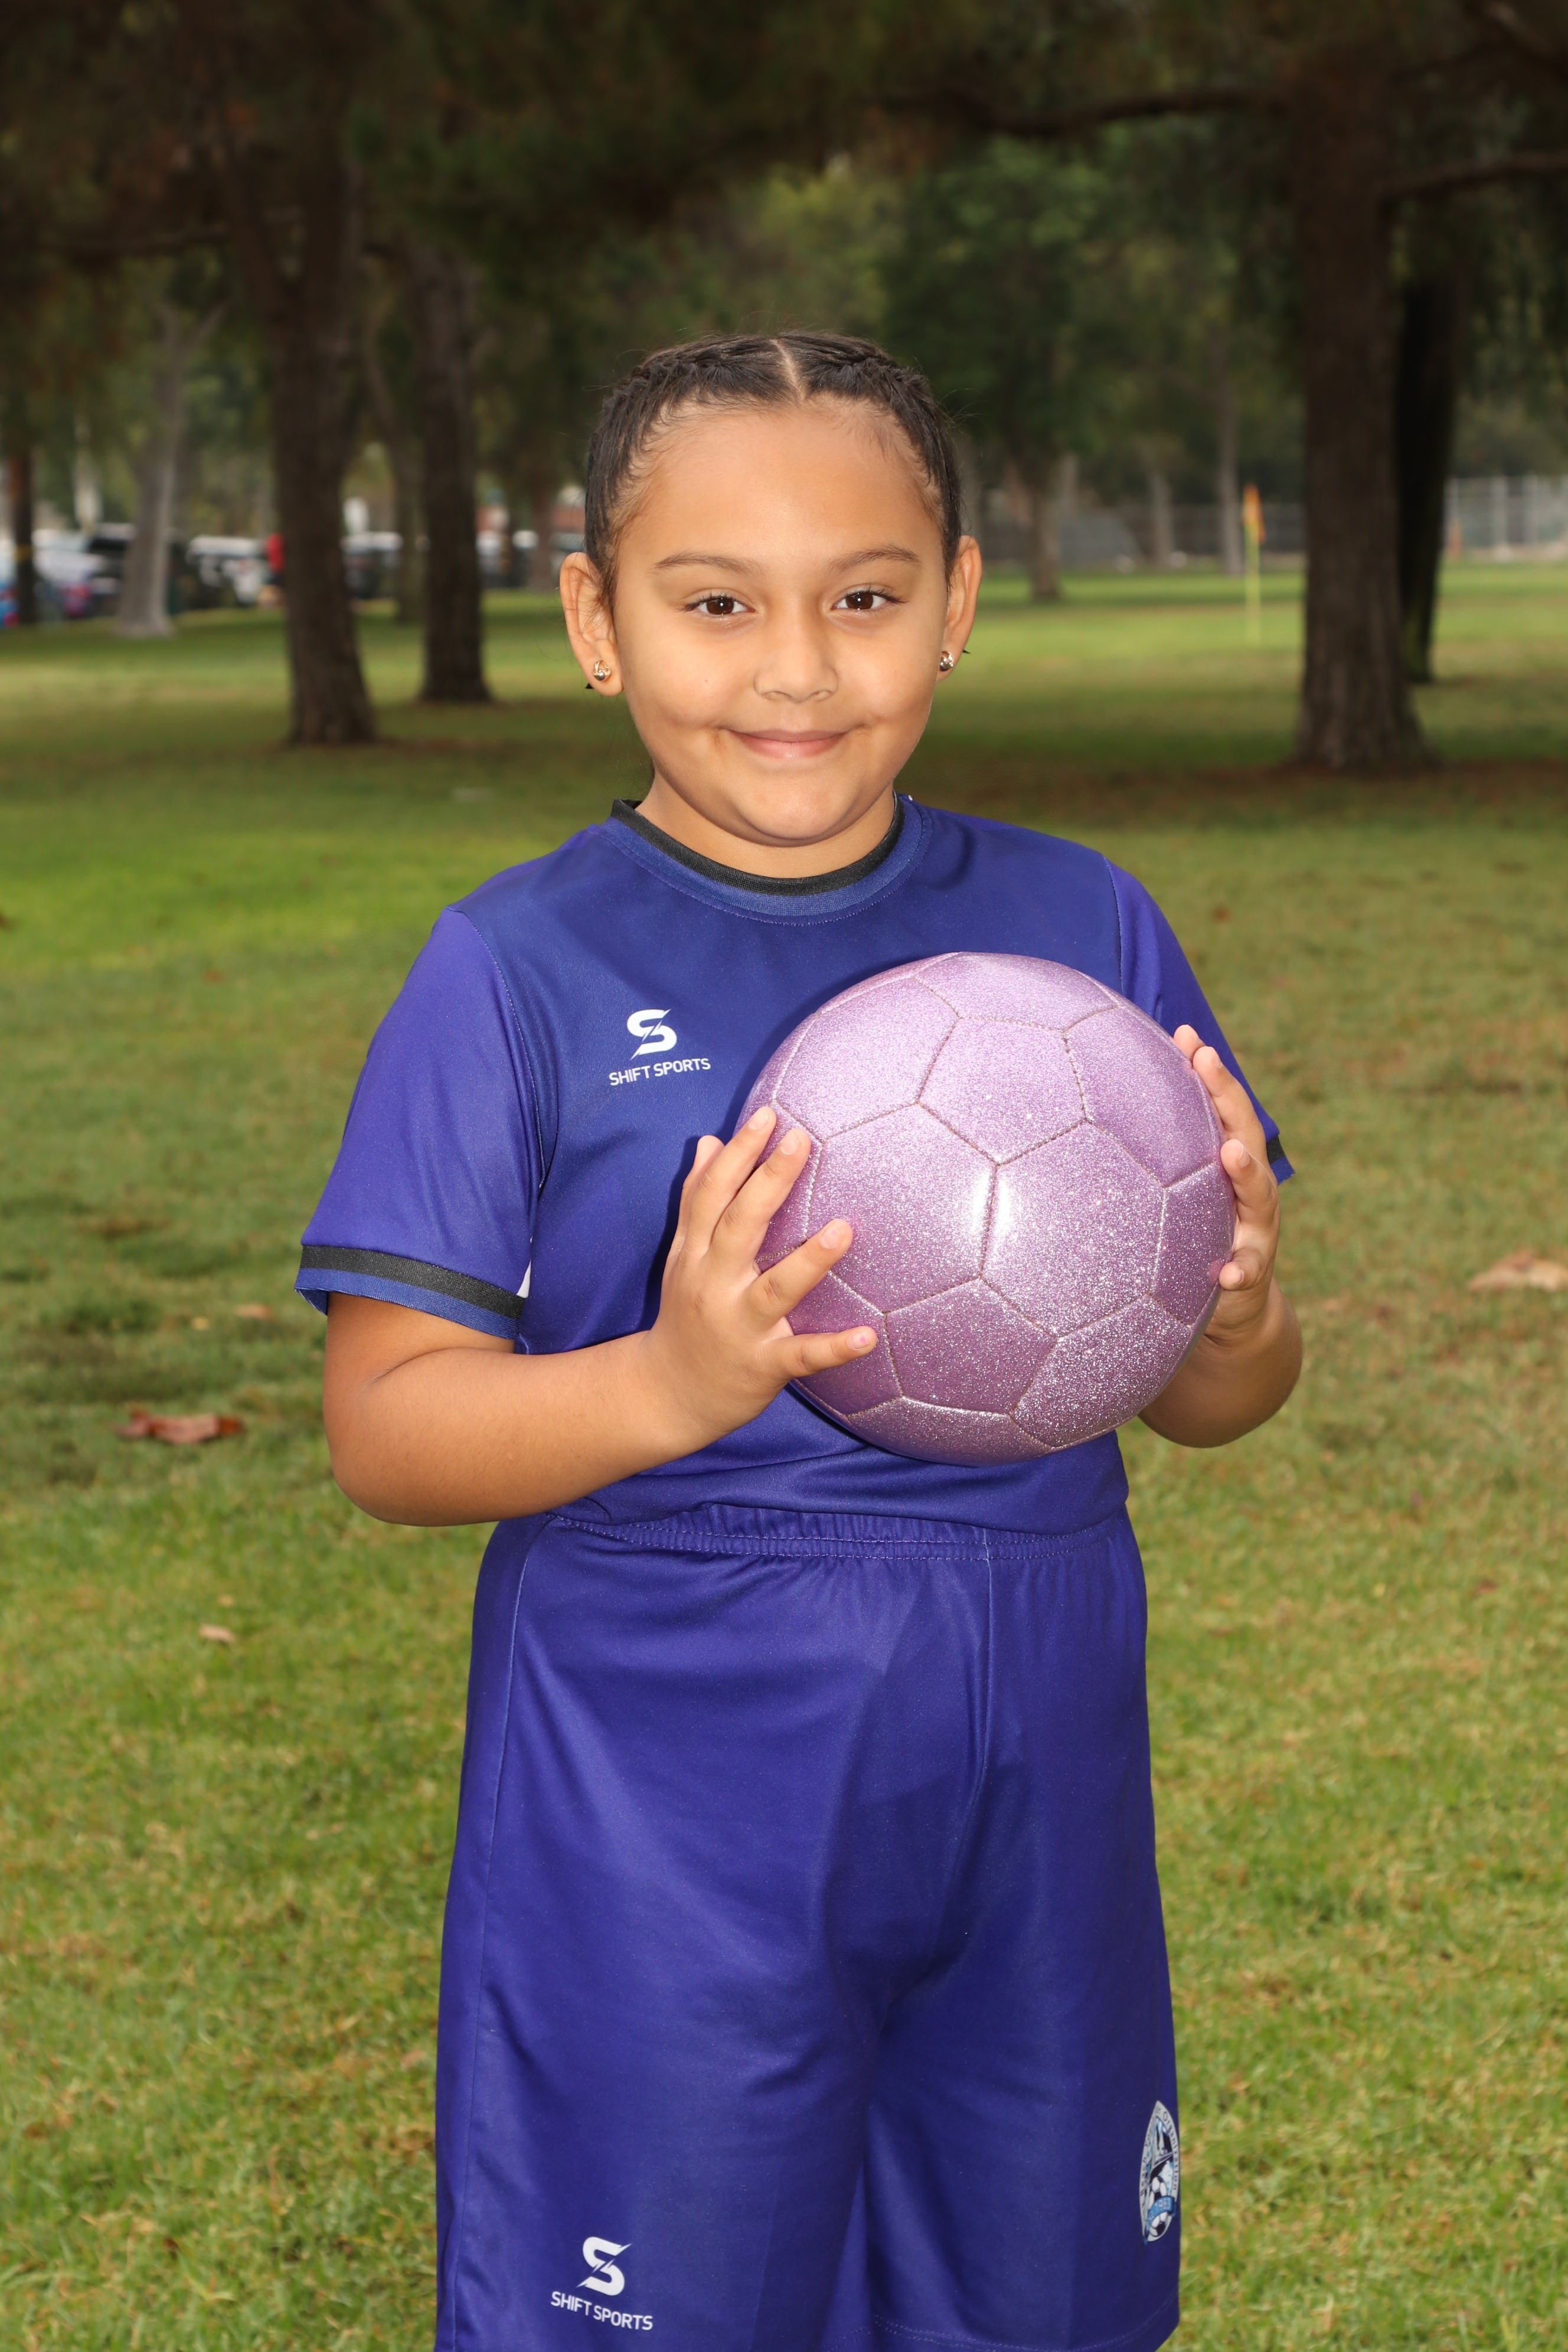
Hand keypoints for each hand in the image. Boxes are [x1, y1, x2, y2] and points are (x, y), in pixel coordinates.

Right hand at [634, 1107, 876, 1451]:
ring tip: (843, 1229)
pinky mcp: (764, 1366)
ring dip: (809, 1261)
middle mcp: (714, 1284)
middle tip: (801, 1140)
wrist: (668, 1395)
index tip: (768, 1116)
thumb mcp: (683, 1257)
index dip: (738, 1153)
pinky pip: (802, 1355)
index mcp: (696, 1254)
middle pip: (740, 1226)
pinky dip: (834, 1348)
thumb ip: (697, 1202)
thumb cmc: (687, 1315)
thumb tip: (709, 1142)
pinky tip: (868, 1335)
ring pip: (775, 1289)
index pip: (712, 1195)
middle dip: (769, 1182)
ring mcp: (740, 1326)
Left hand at [1172, 1024, 1280, 1339]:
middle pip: (1245, 1133)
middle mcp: (1249, 1189)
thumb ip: (1162, 1161)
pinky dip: (1240, 1270)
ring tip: (1231, 1153)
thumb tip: (1099, 1117)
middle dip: (1227, 1095)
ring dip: (1246, 1173)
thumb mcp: (1184, 1195)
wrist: (1236, 1305)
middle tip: (1207, 1060)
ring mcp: (1257, 1229)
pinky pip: (1248, 1271)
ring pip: (1259, 1196)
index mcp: (1229, 1164)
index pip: (1221, 1109)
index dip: (1208, 1073)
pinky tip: (1227, 1274)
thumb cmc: (1199, 1238)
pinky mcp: (1252, 1273)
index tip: (1186, 1035)